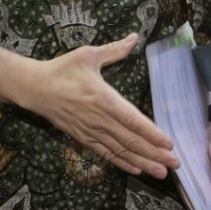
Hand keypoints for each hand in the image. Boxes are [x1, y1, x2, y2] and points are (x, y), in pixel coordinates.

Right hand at [21, 33, 179, 178]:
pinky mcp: (83, 138)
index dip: (152, 133)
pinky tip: (136, 169)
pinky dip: (122, 162)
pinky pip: (106, 154)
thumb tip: (134, 37)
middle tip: (175, 164)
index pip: (133, 120)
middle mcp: (99, 119)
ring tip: (160, 172)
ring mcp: (91, 131)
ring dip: (142, 162)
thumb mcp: (88, 55)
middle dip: (154, 153)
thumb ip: (114, 50)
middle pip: (131, 140)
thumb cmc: (62, 69)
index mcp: (103, 98)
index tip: (169, 143)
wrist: (35, 88)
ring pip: (120, 150)